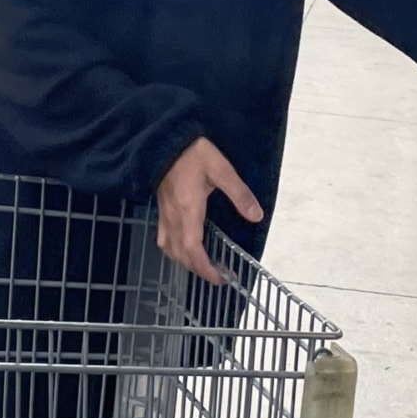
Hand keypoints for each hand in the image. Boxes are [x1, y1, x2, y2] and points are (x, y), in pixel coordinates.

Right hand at [155, 136, 263, 284]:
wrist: (165, 138)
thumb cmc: (192, 152)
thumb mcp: (221, 169)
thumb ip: (239, 193)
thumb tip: (256, 216)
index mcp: (188, 209)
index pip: (193, 249)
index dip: (205, 268)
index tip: (220, 278)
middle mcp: (173, 215)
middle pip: (180, 254)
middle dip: (198, 269)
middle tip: (218, 275)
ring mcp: (164, 212)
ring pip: (168, 248)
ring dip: (184, 261)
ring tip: (202, 263)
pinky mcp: (160, 207)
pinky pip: (163, 236)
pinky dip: (174, 248)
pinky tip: (185, 244)